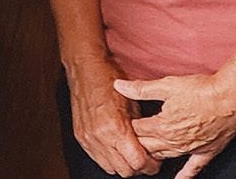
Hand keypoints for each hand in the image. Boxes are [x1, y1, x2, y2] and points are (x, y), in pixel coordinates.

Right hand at [63, 57, 156, 175]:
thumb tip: (150, 145)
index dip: (150, 165)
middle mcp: (99, 136)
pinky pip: (97, 159)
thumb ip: (140, 128)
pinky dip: (108, 158)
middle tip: (145, 158)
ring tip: (129, 153)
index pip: (137, 162)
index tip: (155, 161)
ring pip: (111, 168)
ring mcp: (88, 137)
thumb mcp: (133, 103)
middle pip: (125, 170)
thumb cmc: (109, 80)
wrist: (85, 68)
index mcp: (115, 127)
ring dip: (122, 164)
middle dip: (138, 167)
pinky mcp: (80, 136)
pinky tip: (115, 148)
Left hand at [117, 71, 235, 175]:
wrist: (232, 99)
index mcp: (162, 126)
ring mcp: (191, 149)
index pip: (136, 130)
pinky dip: (185, 175)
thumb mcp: (167, 85)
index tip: (120, 121)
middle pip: (148, 146)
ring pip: (165, 156)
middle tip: (127, 139)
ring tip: (144, 154)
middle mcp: (175, 141)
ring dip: (154, 155)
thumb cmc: (202, 91)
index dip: (127, 125)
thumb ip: (141, 89)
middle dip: (136, 142)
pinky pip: (193, 167)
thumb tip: (119, 86)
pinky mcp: (207, 151)